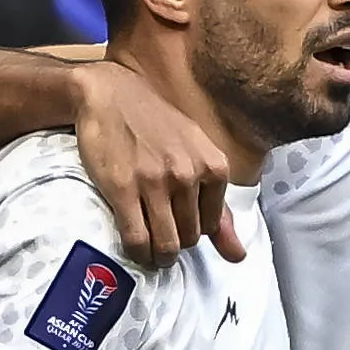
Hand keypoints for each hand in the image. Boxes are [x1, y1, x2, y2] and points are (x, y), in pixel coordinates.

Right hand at [73, 60, 242, 266]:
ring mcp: (155, 182)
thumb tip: (238, 256)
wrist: (111, 93)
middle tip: (161, 237)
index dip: (194, 232)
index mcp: (213, 166)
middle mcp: (188, 174)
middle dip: (176, 244)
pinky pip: (137, 238)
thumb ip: (218, 206)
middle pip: (190, 238)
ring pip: (166, 243)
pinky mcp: (123, 188)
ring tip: (151, 251)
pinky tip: (136, 249)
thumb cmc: (156, 124)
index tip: (178, 226)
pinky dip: (138, 252)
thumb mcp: (197, 154)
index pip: (211, 226)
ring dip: (159, 256)